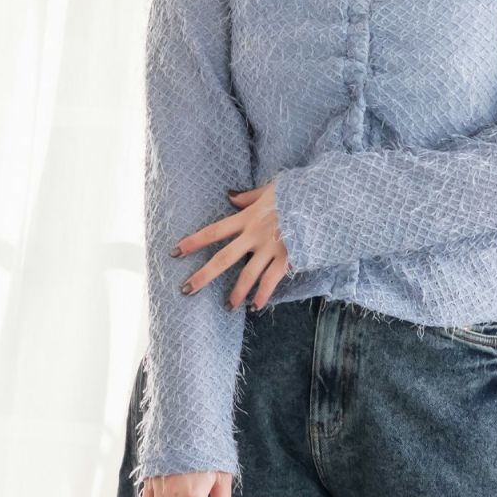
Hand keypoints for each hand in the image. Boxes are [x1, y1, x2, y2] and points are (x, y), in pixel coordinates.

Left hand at [172, 179, 290, 311]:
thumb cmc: (296, 192)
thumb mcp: (270, 189)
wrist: (321, 200)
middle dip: (204, 275)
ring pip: (247, 275)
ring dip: (236, 293)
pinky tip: (255, 306)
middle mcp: (254, 235)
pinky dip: (263, 294)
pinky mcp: (287, 257)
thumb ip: (249, 197)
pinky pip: (272, 280)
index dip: (193, 242)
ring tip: (227, 307)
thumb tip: (231, 197)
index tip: (175, 252)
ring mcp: (270, 248)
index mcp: (247, 217)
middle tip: (186, 290)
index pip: (214, 231)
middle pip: (223, 258)